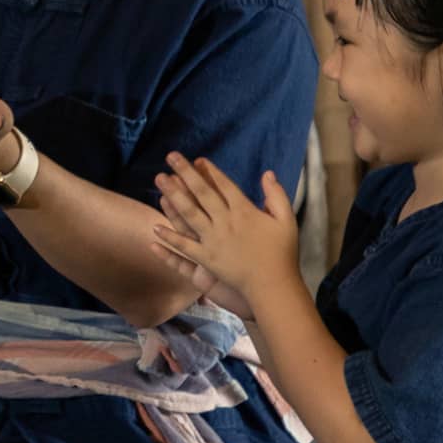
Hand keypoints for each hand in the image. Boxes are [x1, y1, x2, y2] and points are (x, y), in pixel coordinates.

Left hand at [152, 153, 298, 308]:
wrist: (273, 286)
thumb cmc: (282, 253)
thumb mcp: (287, 220)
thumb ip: (276, 195)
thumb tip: (267, 174)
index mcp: (244, 211)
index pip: (223, 185)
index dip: (209, 171)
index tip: (197, 159)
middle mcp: (225, 222)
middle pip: (202, 193)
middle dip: (186, 173)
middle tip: (171, 157)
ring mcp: (213, 241)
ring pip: (189, 214)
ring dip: (173, 195)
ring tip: (160, 180)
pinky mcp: (206, 260)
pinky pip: (184, 247)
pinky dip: (170, 237)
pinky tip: (155, 227)